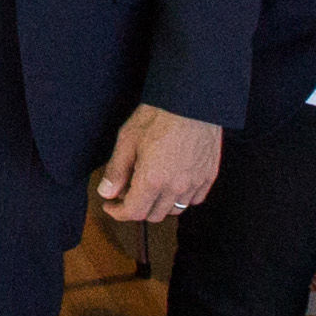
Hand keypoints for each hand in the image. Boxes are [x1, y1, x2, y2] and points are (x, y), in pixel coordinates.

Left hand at [93, 104, 224, 220]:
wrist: (191, 99)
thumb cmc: (159, 114)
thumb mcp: (127, 139)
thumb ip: (116, 170)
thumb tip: (107, 193)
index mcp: (152, 180)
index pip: (133, 212)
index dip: (117, 212)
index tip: (111, 205)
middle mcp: (175, 186)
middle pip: (153, 215)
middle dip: (137, 208)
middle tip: (128, 192)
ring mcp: (195, 182)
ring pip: (175, 209)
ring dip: (159, 205)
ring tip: (150, 187)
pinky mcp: (209, 175)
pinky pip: (195, 199)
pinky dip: (181, 197)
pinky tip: (173, 183)